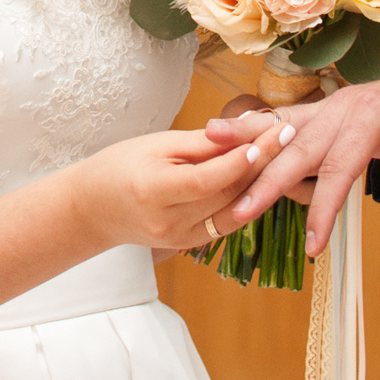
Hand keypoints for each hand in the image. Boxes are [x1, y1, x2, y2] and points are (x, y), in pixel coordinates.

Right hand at [70, 126, 287, 252]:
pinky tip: (262, 178)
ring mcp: (179, 239)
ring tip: (282, 154)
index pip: (208, 178)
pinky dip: (245, 200)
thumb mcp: (156, 144)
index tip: (268, 135)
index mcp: (154, 191)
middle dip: (261, 164)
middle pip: (226, 195)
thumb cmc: (121, 165)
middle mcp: (169, 222)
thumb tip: (242, 134)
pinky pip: (225, 223)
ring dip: (260, 184)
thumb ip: (200, 144)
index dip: (240, 160)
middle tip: (285, 134)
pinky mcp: (188, 245)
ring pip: (233, 212)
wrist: (94, 208)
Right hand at [206, 69, 379, 255]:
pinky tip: (224, 133)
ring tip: (208, 145)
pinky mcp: (325, 109)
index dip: (324, 207)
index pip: (341, 166)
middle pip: (299, 145)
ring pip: (283, 125)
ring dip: (248, 140)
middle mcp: (345, 104)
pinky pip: (285, 120)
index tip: (314, 245)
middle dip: (268, 180)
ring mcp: (331, 103)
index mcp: (374, 116)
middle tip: (239, 211)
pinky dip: (255, 127)